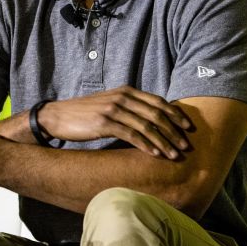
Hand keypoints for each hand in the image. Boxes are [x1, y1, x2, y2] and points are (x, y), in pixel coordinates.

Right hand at [38, 86, 192, 158]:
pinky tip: (155, 154)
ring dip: (163, 142)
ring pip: (147, 126)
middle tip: (186, 145)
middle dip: (174, 131)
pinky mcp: (104, 122)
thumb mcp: (109, 104)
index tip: (188, 127)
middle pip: (156, 114)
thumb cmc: (85, 114)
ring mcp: (113, 109)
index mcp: (126, 90)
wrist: (58, 116)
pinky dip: (146, 145)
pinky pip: (131, 135)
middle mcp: (122, 97)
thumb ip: (129, 107)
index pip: (158, 101)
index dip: (175, 114)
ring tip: (174, 154)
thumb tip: (151, 120)